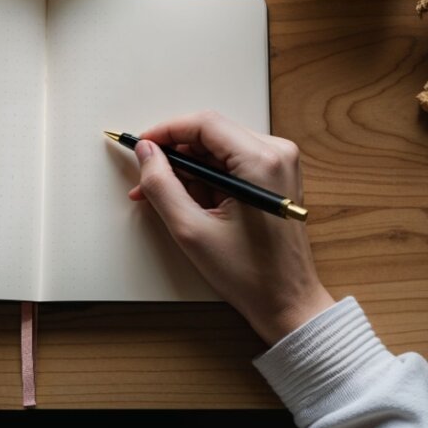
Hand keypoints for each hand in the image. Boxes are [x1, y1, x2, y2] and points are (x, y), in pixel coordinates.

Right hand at [129, 111, 334, 344]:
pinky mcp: (276, 177)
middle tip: (146, 180)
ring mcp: (279, 165)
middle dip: (174, 155)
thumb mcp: (191, 230)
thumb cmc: (250, 275)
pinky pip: (232, 163)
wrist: (288, 302)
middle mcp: (277, 154)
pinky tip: (188, 202)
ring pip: (218, 149)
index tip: (140, 146)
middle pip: (211, 134)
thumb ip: (161, 185)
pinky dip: (206, 178)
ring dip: (188, 169)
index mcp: (262, 162)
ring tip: (163, 197)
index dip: (165, 131)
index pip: (204, 124)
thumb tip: (146, 153)